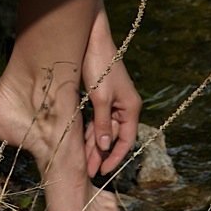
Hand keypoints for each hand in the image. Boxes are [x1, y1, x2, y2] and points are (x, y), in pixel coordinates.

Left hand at [83, 56, 141, 178]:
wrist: (92, 38)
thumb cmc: (99, 66)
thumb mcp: (100, 98)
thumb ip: (102, 123)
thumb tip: (104, 146)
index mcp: (130, 107)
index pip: (126, 140)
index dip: (115, 157)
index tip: (103, 171)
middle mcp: (124, 106)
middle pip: (113, 136)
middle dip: (100, 154)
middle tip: (88, 171)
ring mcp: (112, 100)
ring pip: (103, 129)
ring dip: (92, 144)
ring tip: (81, 161)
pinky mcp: (100, 95)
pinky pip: (96, 118)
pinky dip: (88, 130)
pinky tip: (79, 142)